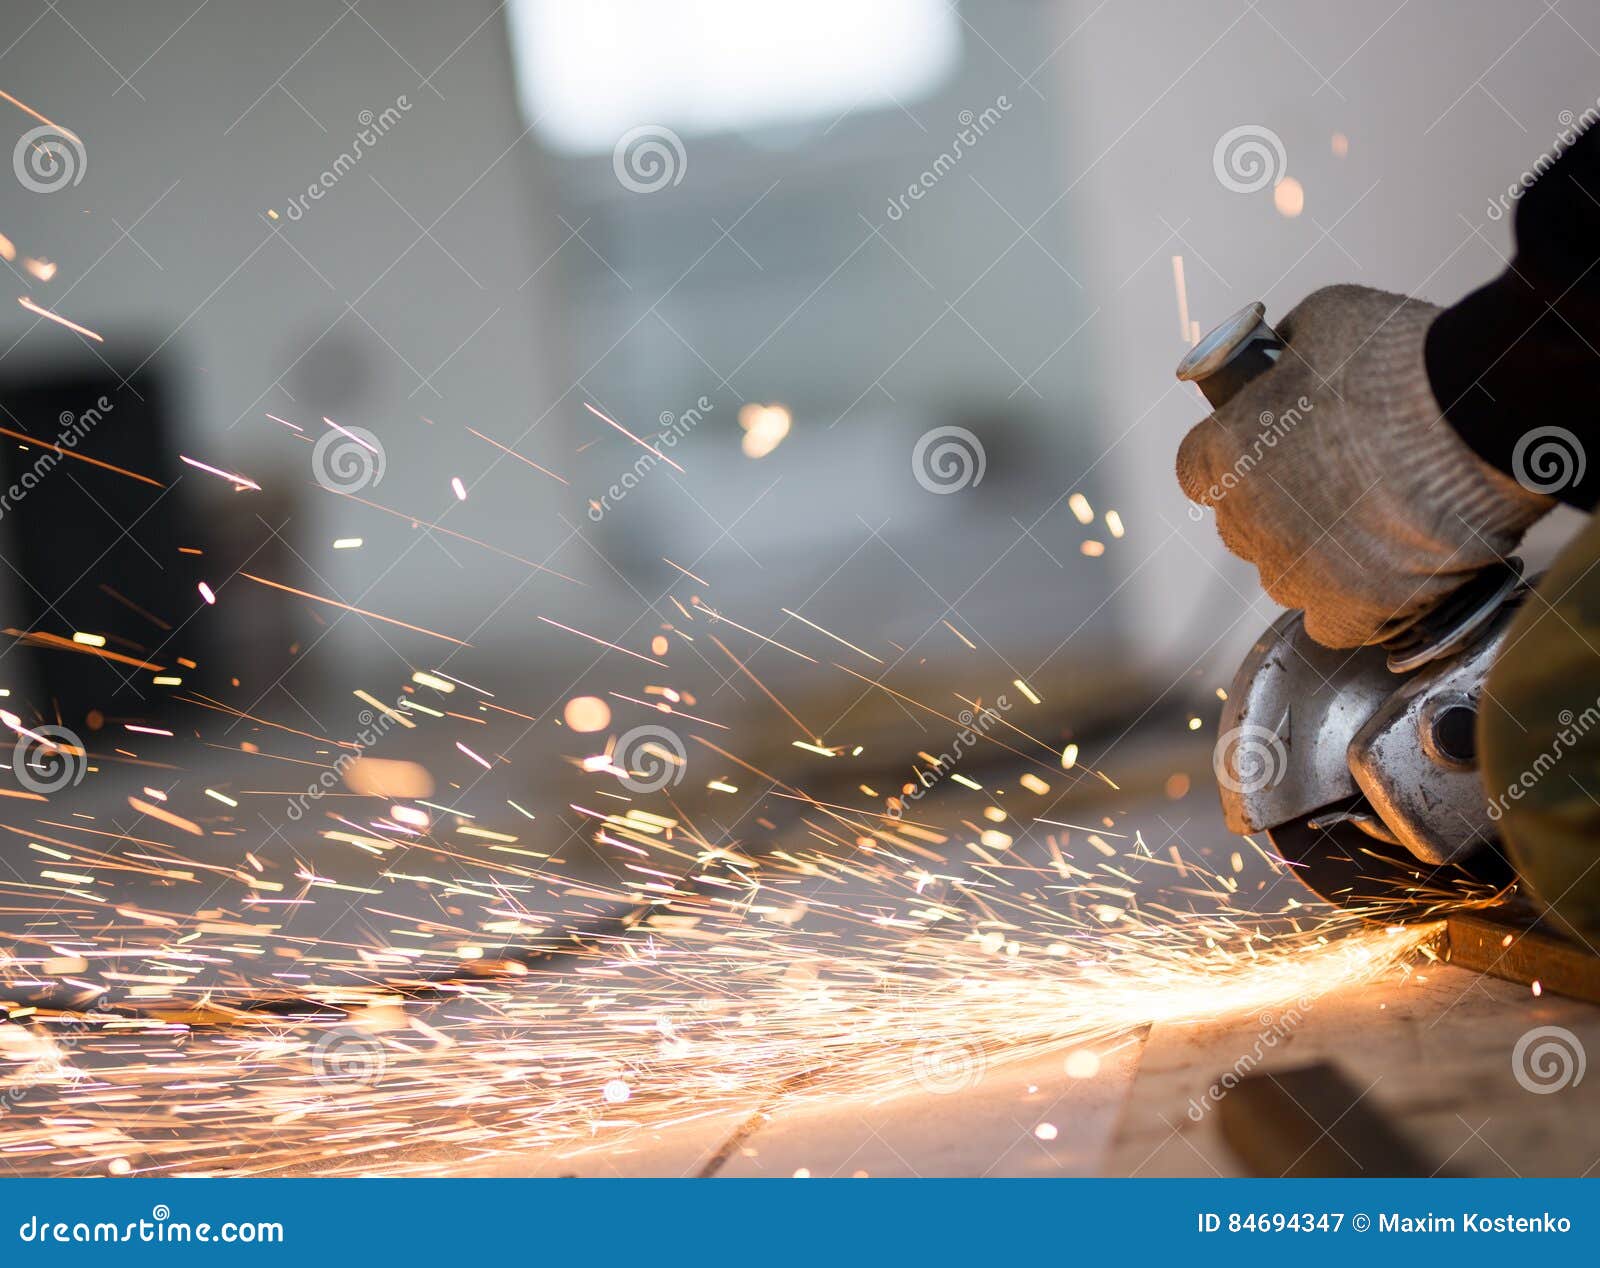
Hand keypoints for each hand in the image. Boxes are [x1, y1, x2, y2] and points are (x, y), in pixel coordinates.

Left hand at [1176, 285, 1551, 646]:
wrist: (1479, 413)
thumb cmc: (1404, 360)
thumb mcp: (1325, 321)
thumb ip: (1288, 352)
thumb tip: (1286, 358)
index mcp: (1227, 450)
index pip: (1197, 471)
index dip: (1234, 464)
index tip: (1264, 456)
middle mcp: (1249, 517)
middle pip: (1242, 528)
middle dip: (1276, 511)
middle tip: (1333, 486)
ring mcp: (1297, 568)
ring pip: (1285, 578)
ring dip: (1314, 560)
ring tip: (1372, 528)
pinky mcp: (1352, 606)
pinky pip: (1333, 626)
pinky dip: (1355, 609)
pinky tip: (1383, 580)